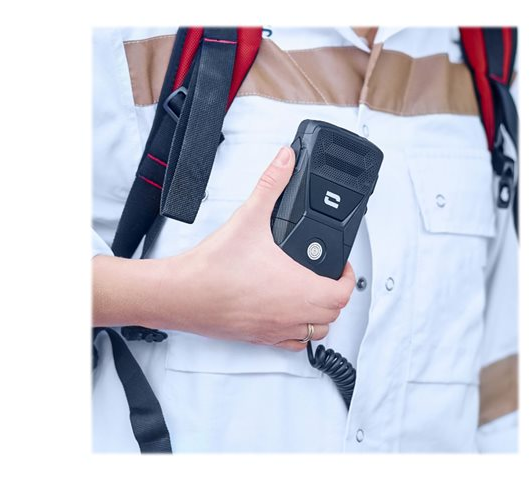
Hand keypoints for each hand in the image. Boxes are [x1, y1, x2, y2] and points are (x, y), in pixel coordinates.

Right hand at [159, 147, 355, 350]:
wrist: (181, 294)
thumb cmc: (213, 267)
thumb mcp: (249, 216)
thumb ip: (271, 184)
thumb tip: (285, 160)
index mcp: (297, 287)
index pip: (342, 292)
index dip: (347, 277)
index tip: (339, 265)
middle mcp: (291, 313)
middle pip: (333, 313)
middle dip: (335, 293)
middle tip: (326, 274)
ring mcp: (276, 329)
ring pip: (316, 331)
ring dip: (320, 314)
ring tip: (310, 292)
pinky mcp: (259, 338)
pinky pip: (292, 345)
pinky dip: (299, 332)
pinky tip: (286, 313)